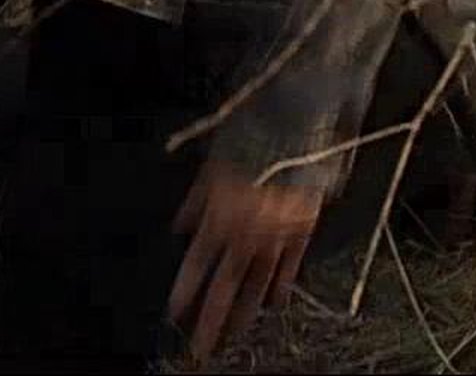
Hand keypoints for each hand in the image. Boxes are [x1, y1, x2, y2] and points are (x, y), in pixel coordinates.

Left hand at [168, 158, 325, 360]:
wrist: (297, 127)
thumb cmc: (250, 139)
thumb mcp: (212, 167)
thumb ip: (196, 201)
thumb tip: (180, 226)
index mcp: (221, 216)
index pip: (198, 263)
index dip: (186, 290)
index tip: (174, 314)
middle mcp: (247, 233)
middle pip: (227, 286)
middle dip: (212, 319)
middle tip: (202, 348)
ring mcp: (276, 236)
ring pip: (257, 283)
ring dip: (245, 312)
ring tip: (234, 336)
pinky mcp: (302, 231)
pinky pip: (289, 266)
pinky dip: (280, 286)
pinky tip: (273, 305)